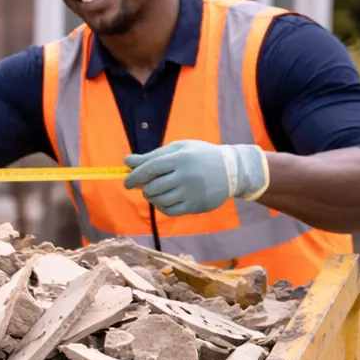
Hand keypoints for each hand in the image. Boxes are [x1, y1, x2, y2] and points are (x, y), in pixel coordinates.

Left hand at [123, 141, 268, 215]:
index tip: (127, 182)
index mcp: (180, 158)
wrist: (232, 170)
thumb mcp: (179, 149)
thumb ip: (153, 155)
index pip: (149, 169)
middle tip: (147, 186)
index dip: (134, 177)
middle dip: (144, 188)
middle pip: (152, 187)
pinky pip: (170, 211)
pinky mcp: (196, 206)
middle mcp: (185, 176)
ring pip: (159, 200)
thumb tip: (127, 162)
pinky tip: (164, 200)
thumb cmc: (201, 156)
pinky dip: (162, 207)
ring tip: (156, 192)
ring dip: (152, 198)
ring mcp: (191, 193)